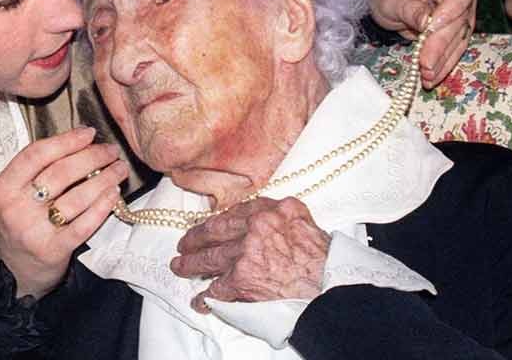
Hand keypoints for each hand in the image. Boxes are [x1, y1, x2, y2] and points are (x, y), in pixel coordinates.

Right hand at [0, 127, 127, 298]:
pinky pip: (84, 224)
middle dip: (91, 157)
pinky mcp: (53, 250)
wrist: (13, 272)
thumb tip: (80, 137)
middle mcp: (16, 208)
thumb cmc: (21, 223)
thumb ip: (39, 169)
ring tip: (118, 169)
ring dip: (104, 179)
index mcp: (4, 187)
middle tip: (111, 151)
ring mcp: (34, 231)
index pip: (36, 154)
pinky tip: (114, 194)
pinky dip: (102, 206)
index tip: (89, 133)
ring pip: (76, 197)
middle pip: (60, 173)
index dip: (66, 141)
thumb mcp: (15, 194)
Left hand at [170, 197, 328, 311]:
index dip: (216, 220)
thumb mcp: (302, 221)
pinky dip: (207, 297)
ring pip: (210, 258)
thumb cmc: (323, 258)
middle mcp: (255, 226)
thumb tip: (257, 216)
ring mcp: (246, 252)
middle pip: (215, 231)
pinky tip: (200, 301)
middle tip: (184, 244)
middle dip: (195, 239)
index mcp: (270, 209)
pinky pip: (218, 289)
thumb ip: (278, 215)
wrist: (331, 287)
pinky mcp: (242, 279)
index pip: (234, 211)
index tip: (205, 225)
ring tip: (180, 266)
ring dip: (191, 264)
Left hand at [368, 0, 478, 88]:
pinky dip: (442, 64)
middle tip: (425, 64)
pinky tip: (432, 77)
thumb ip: (410, 9)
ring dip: (444, 59)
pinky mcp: (454, 31)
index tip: (434, 25)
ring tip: (427, 77)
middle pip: (461, 18)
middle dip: (442, 44)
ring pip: (459, 38)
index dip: (455, 5)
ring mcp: (460, 12)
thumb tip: (427, 24)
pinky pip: (452, 48)